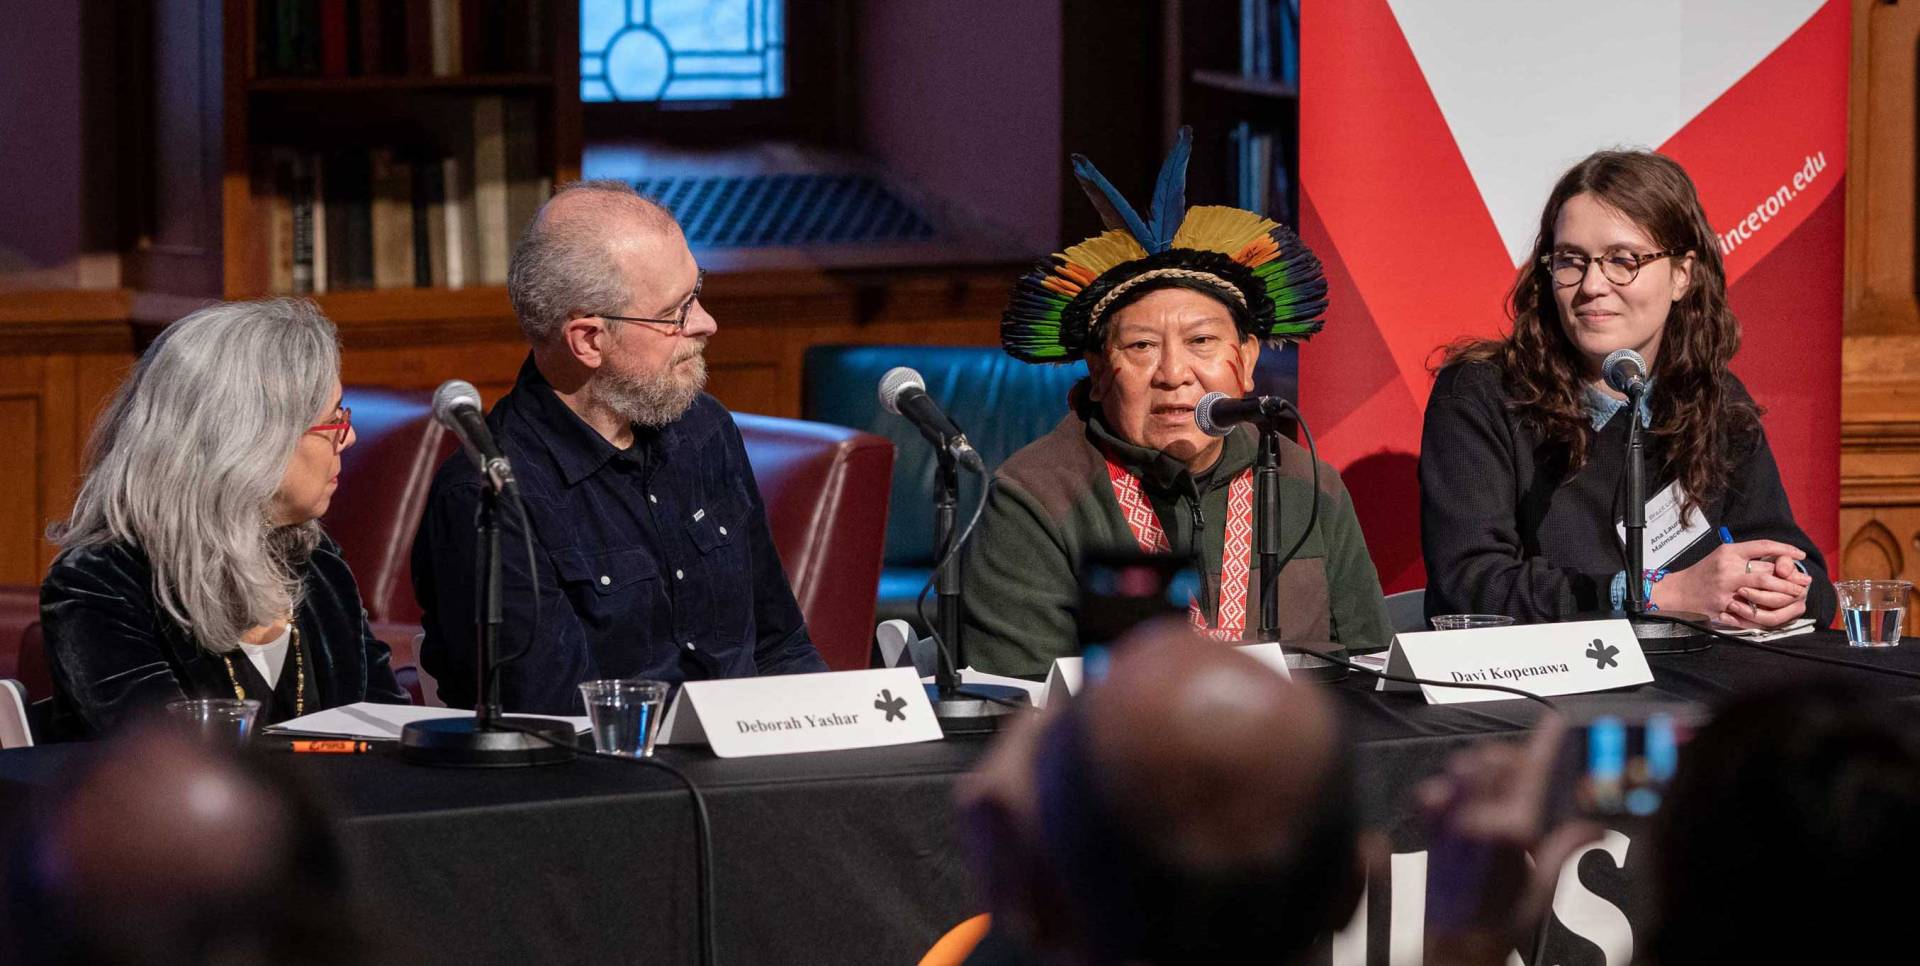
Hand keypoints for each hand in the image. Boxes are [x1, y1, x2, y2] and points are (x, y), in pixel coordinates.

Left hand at [1418, 717, 1601, 965]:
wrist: (1456, 947)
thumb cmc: (1499, 926)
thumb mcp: (1544, 889)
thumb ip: (1564, 848)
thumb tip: (1592, 825)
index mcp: (1512, 831)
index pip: (1533, 771)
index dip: (1546, 743)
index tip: (1556, 724)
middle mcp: (1476, 818)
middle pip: (1497, 759)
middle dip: (1516, 760)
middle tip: (1533, 778)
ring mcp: (1449, 819)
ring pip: (1466, 766)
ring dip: (1485, 768)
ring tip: (1501, 792)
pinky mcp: (1430, 827)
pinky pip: (1436, 787)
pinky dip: (1451, 786)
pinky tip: (1466, 801)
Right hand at [1657, 540, 1808, 623]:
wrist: (1679, 590)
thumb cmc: (1704, 571)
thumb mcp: (1723, 554)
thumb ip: (1747, 554)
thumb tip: (1780, 558)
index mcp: (1728, 553)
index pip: (1763, 546)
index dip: (1785, 550)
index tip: (1801, 555)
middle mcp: (1727, 570)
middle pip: (1767, 572)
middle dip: (1790, 578)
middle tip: (1805, 582)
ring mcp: (1725, 590)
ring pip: (1763, 592)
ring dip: (1784, 594)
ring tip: (1797, 595)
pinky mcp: (1722, 607)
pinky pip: (1749, 611)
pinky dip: (1766, 612)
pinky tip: (1779, 611)